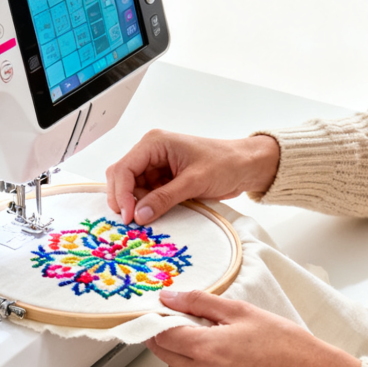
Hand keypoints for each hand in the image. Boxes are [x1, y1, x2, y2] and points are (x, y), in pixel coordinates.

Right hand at [105, 130, 280, 224]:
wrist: (246, 166)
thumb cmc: (225, 163)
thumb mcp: (194, 181)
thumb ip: (165, 198)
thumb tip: (139, 216)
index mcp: (154, 143)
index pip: (123, 168)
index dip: (121, 194)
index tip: (128, 217)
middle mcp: (150, 153)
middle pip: (122, 178)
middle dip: (124, 200)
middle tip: (132, 223)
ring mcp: (156, 167)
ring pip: (132, 189)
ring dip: (136, 206)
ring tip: (145, 221)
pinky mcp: (163, 180)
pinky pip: (146, 195)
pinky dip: (146, 207)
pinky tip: (153, 217)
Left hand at [145, 289, 362, 366]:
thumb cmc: (284, 343)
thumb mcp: (241, 311)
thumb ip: (200, 303)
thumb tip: (168, 297)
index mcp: (207, 349)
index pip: (161, 335)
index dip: (158, 320)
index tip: (164, 311)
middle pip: (164, 354)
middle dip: (168, 336)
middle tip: (189, 322)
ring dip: (183, 354)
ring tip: (211, 340)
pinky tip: (221, 359)